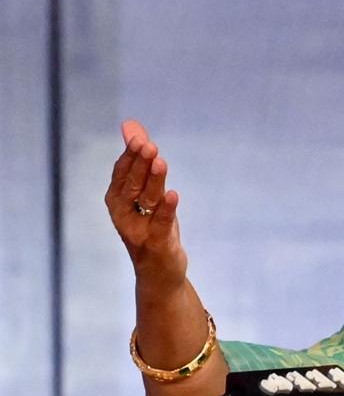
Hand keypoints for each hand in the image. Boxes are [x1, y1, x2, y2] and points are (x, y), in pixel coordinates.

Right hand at [104, 120, 187, 292]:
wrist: (159, 271)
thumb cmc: (152, 225)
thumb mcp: (147, 191)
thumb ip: (140, 159)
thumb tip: (131, 124)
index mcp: (117, 200)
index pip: (122, 173)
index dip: (130, 155)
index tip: (139, 137)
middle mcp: (122, 215)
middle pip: (132, 185)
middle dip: (140, 164)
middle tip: (149, 145)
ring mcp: (138, 230)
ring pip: (146, 201)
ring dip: (154, 181)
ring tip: (160, 162)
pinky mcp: (156, 244)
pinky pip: (161, 224)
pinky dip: (167, 210)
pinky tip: (173, 194)